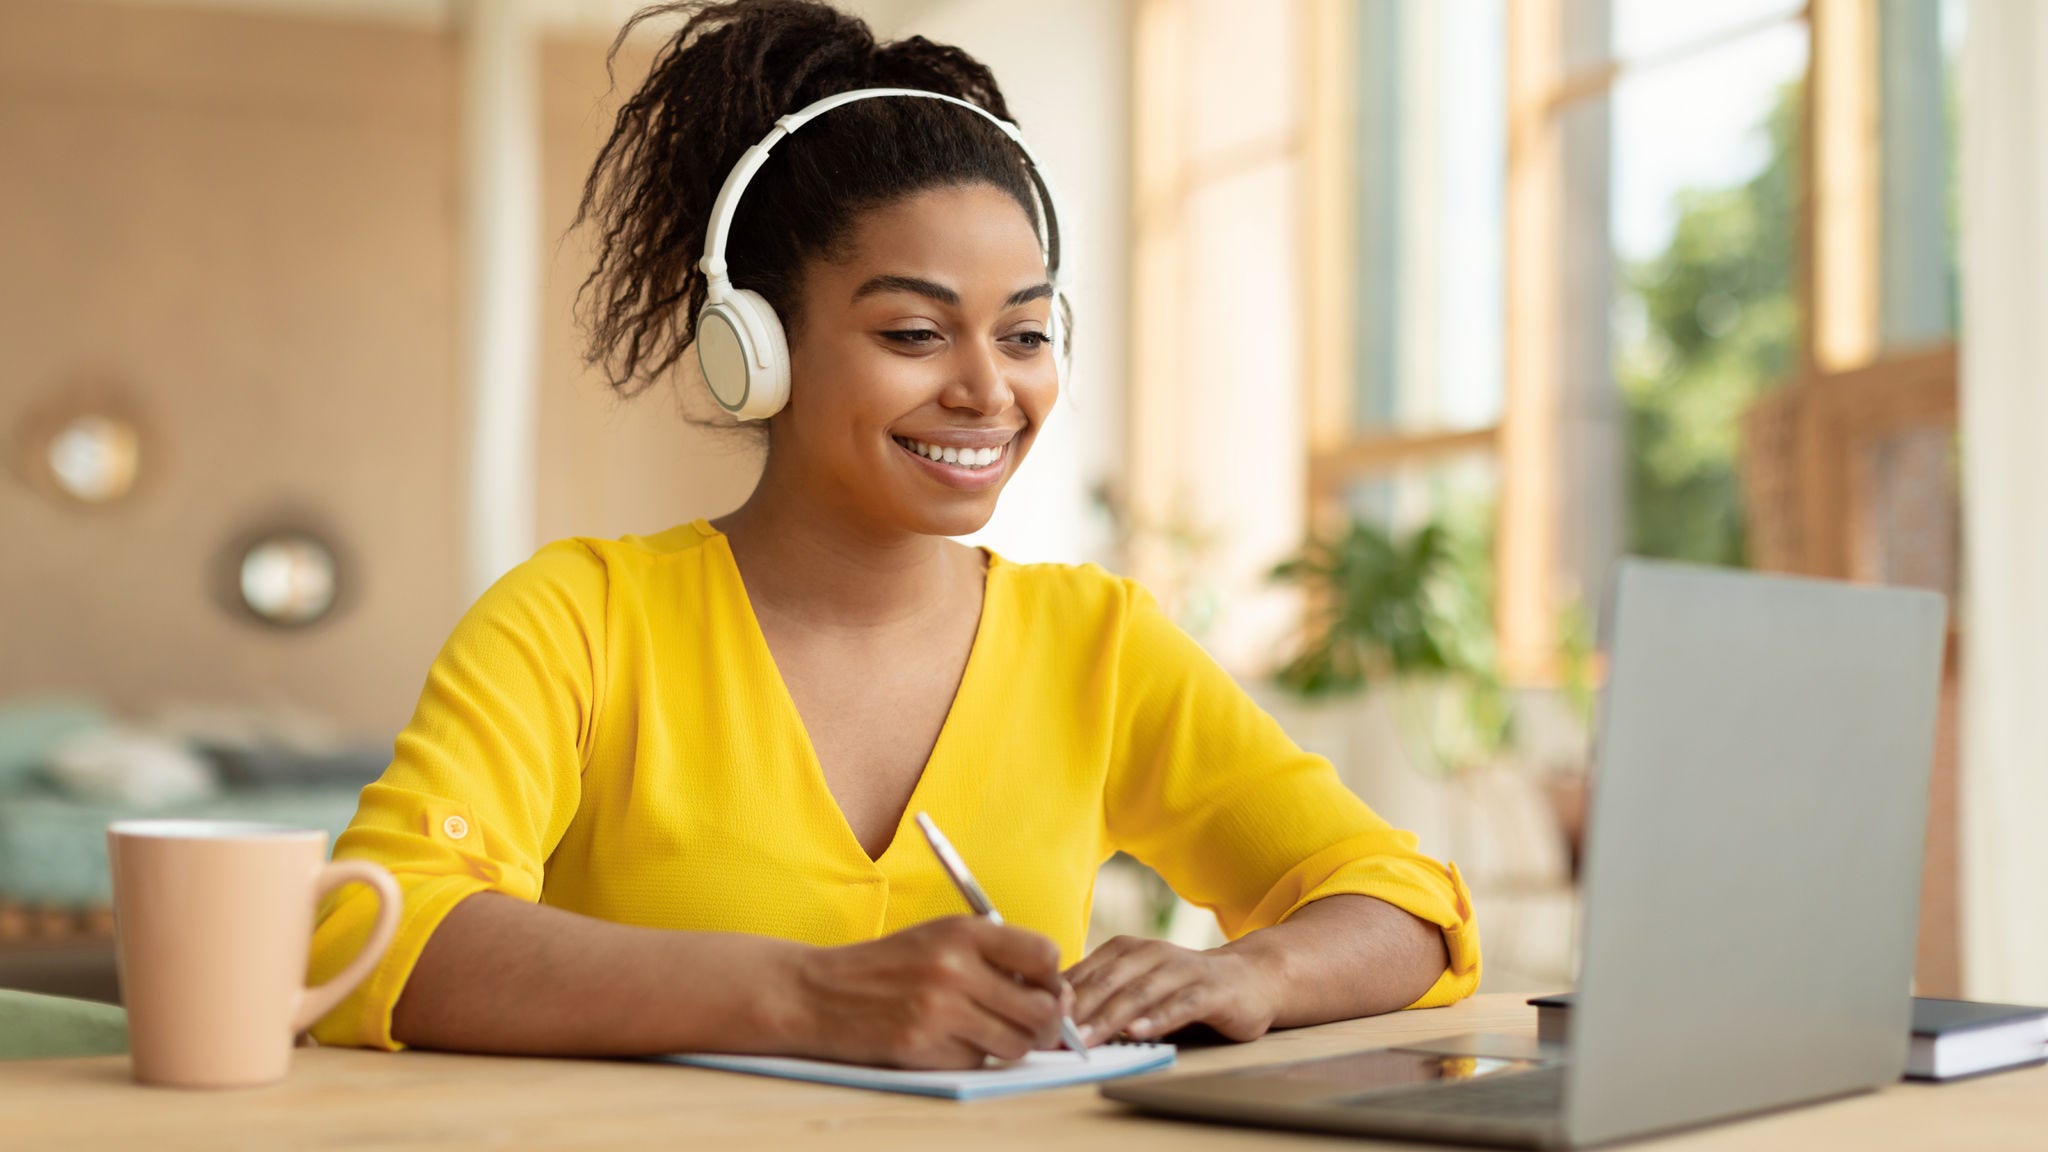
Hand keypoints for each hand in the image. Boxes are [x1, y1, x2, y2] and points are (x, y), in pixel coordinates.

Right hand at [789, 916, 1069, 1068]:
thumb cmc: (889, 965)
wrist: (819, 992)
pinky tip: (948, 1039)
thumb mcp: (940, 937)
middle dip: (1046, 1023)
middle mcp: (955, 967)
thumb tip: (1055, 992)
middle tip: (1034, 1024)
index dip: (1051, 977)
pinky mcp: (923, 1047)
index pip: (1043, 954)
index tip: (1044, 987)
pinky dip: (971, 1055)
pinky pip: (977, 1061)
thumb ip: (994, 955)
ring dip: (1011, 1044)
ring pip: (1015, 1043)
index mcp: (963, 931)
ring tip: (990, 1032)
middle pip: (1040, 1009)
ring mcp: (939, 1010)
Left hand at [1066, 935, 1278, 1044]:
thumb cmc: (1182, 985)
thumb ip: (1102, 992)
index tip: (1035, 1021)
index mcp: (1127, 949)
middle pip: (1108, 983)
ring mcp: (1182, 970)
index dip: (1060, 999)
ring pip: (1140, 994)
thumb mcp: (1137, 982)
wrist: (1249, 978)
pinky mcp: (1211, 991)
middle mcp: (1152, 953)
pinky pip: (1181, 1005)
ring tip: (1087, 1039)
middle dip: (1079, 1011)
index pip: (1086, 973)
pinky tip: (1140, 1032)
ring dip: (1111, 1017)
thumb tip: (1051, 1013)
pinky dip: (1159, 1018)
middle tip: (1054, 1036)